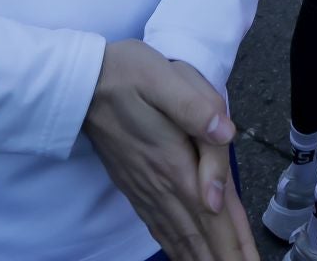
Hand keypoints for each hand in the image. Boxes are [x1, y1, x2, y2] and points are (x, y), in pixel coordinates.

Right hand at [84, 40, 254, 260]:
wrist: (79, 81)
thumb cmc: (128, 73)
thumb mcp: (168, 78)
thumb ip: (198, 110)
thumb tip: (226, 136)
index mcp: (176, 162)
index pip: (216, 215)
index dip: (236, 244)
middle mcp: (161, 185)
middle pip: (201, 235)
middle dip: (225, 259)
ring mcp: (145, 188)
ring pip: (180, 236)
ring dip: (201, 258)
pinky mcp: (133, 185)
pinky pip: (160, 227)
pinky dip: (176, 248)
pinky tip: (183, 254)